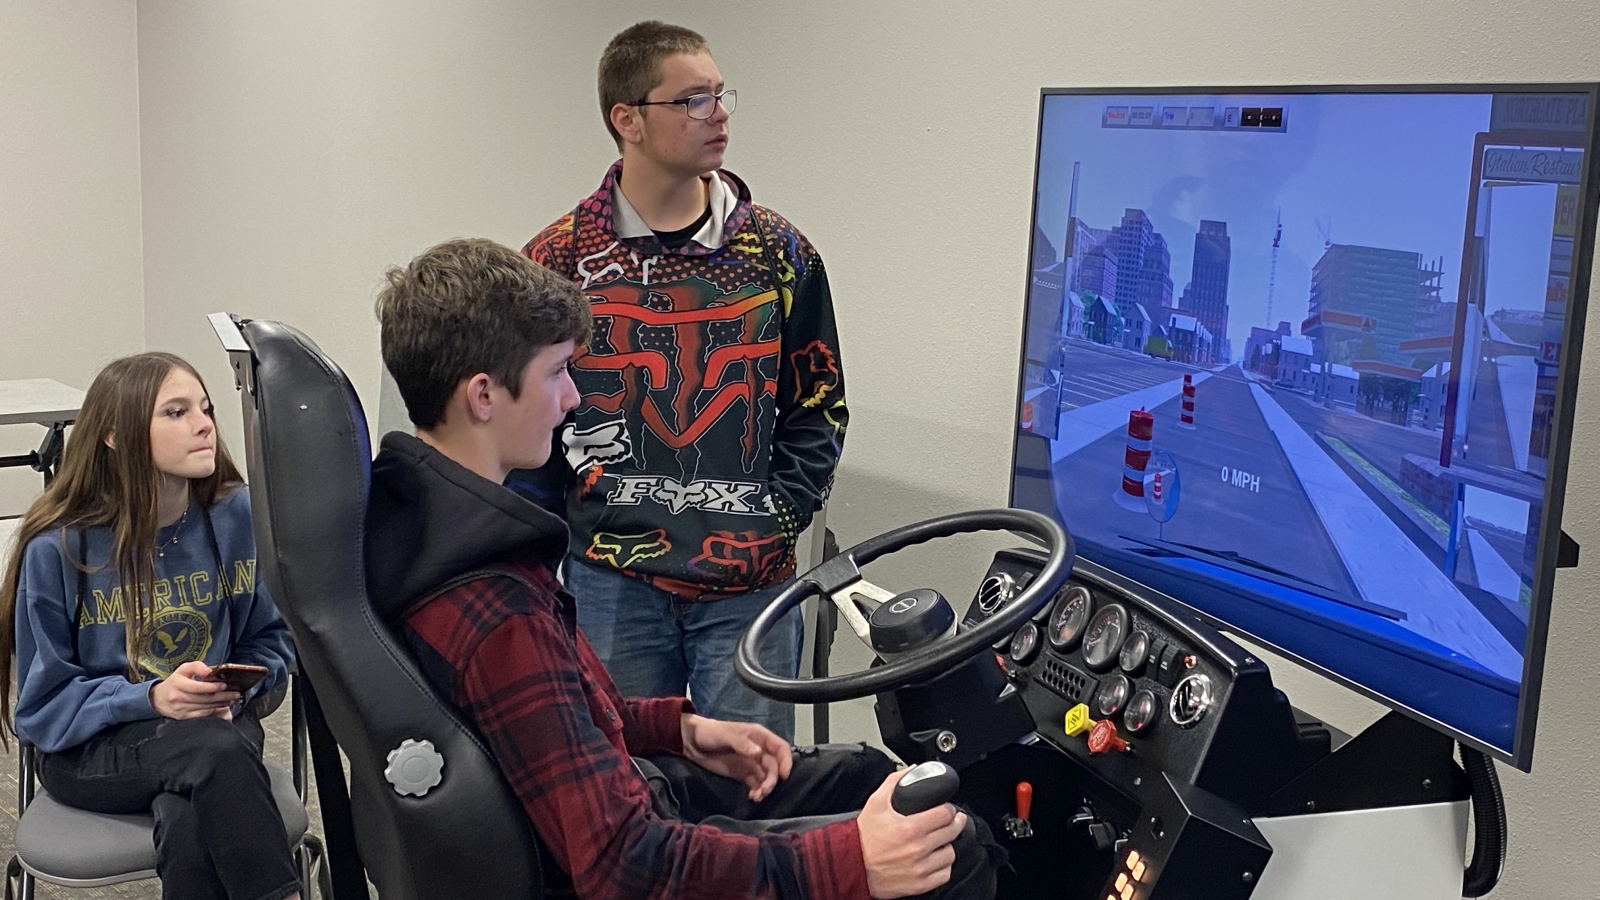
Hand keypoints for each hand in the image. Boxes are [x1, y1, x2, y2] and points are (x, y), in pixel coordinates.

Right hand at [149, 661, 239, 720]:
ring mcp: (180, 709)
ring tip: (231, 699)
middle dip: (222, 696)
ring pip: (205, 708)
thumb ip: (198, 667)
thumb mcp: (183, 669)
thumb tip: (210, 671)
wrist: (157, 699)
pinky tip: (222, 707)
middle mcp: (178, 697)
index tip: (225, 685)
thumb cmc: (175, 682)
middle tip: (236, 694)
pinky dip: (214, 712)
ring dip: (220, 704)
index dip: (213, 687)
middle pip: (204, 699)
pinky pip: (202, 715)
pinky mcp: (183, 717)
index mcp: (178, 684)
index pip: (198, 687)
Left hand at [679, 714, 792, 801]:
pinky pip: (756, 784)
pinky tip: (752, 797)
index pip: (780, 748)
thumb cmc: (711, 733)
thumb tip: (758, 754)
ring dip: (765, 788)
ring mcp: (752, 763)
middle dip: (772, 780)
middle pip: (774, 766)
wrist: (692, 743)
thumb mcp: (727, 735)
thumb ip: (742, 744)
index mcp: (760, 737)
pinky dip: (757, 791)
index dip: (786, 761)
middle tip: (763, 790)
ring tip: (757, 796)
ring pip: (767, 777)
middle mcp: (759, 750)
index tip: (784, 776)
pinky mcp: (743, 774)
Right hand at [858, 769, 965, 898]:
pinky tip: (935, 859)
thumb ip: (895, 783)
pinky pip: (944, 874)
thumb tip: (913, 771)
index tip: (948, 809)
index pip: (945, 814)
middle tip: (951, 821)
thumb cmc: (863, 836)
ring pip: (950, 854)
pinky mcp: (919, 884)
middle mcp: (917, 848)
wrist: (851, 864)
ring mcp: (920, 868)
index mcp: (910, 827)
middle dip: (953, 823)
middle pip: (951, 832)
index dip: (949, 809)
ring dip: (947, 846)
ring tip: (939, 841)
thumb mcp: (876, 803)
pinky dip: (943, 866)